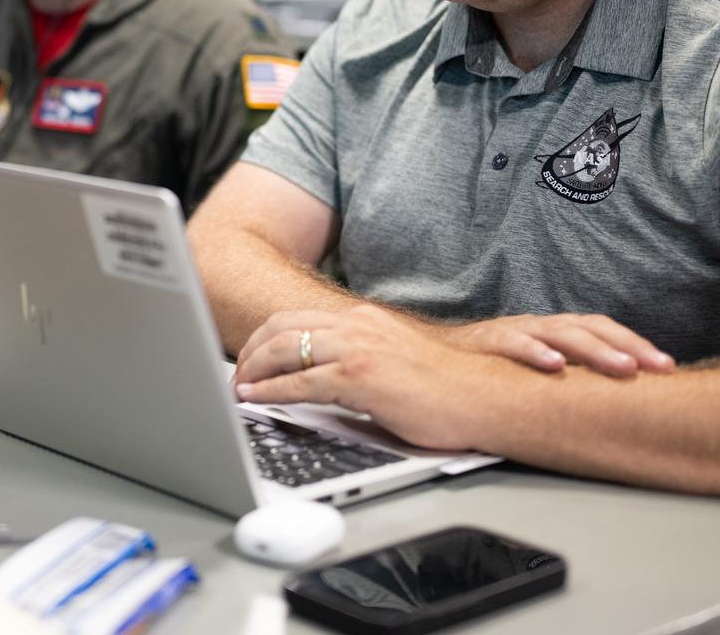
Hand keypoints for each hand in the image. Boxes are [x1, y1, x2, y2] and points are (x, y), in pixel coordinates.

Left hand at [232, 306, 498, 451]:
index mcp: (364, 320)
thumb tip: (322, 382)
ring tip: (238, 390)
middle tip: (236, 376)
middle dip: (251, 353)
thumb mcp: (392, 363)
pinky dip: (272, 391)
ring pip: (285, 349)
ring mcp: (357, 349)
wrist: (484, 398)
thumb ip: (357, 363)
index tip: (249, 358)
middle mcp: (357, 326)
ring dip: (253, 371)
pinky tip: (257, 400)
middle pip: (282, 329)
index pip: (298, 320)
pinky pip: (302, 382)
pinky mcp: (360, 377)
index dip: (265, 339)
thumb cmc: (445, 391)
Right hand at [438, 313, 674, 378]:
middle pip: (590, 328)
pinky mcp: (485, 341)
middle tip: (659, 368)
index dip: (636, 345)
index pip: (603, 330)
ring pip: (560, 332)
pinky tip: (554, 366)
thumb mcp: (533, 374)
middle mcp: (539, 326)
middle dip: (628, 347)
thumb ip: (568, 381)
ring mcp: (513, 331)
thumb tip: (617, 408)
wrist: (428, 360)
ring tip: (622, 368)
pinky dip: (534, 352)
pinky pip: (512, 342)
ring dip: (594, 350)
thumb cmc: (488, 372)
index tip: (670, 369)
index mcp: (555, 332)